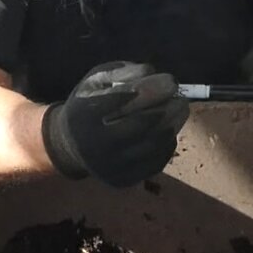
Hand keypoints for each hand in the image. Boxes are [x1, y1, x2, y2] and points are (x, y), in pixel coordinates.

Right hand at [41, 61, 189, 187]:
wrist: (70, 146)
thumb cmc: (88, 106)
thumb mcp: (96, 81)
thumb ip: (121, 72)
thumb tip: (150, 71)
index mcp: (83, 115)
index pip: (120, 100)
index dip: (150, 89)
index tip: (171, 81)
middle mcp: (93, 144)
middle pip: (139, 125)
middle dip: (166, 108)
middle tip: (182, 98)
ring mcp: (107, 166)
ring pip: (151, 145)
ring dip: (172, 125)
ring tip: (181, 109)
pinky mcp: (120, 180)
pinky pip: (154, 163)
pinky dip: (167, 144)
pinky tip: (170, 130)